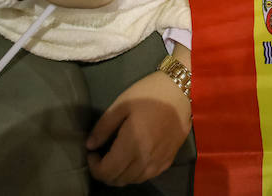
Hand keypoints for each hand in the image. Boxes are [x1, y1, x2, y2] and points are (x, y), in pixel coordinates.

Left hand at [86, 64, 191, 185]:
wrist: (181, 91)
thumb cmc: (149, 94)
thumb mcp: (122, 104)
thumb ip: (103, 127)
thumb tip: (90, 145)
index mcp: (132, 144)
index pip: (107, 171)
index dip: (94, 167)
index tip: (92, 153)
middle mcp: (145, 159)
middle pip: (119, 180)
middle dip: (105, 172)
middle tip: (101, 156)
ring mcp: (159, 162)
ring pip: (133, 181)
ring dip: (120, 175)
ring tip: (116, 159)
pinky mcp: (168, 160)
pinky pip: (148, 176)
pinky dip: (135, 174)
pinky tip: (133, 160)